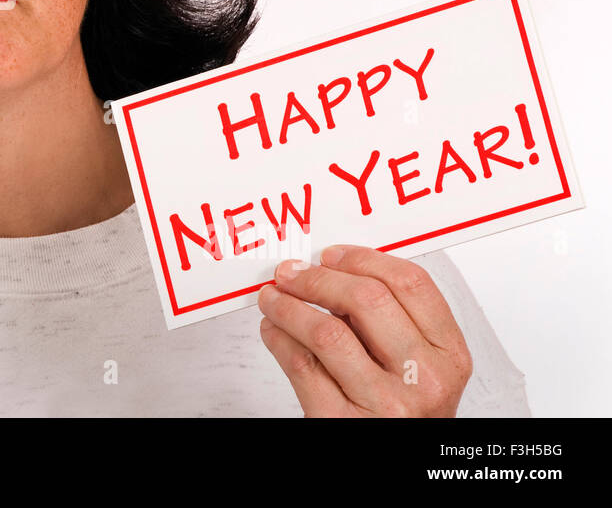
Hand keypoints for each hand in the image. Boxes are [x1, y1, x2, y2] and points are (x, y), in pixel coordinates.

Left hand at [257, 244, 472, 416]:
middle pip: (367, 299)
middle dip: (317, 277)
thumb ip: (394, 324)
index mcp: (450, 357)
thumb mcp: (421, 370)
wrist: (399, 467)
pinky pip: (300, 365)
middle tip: (291, 273)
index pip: (412, 284)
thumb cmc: (404, 416)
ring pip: (326, 330)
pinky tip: (272, 330)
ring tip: (272, 298)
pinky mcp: (340, 423)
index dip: (364, 259)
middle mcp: (423, 380)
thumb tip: (335, 272)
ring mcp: (383, 404)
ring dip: (288, 306)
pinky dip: (278, 339)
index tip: (332, 255)